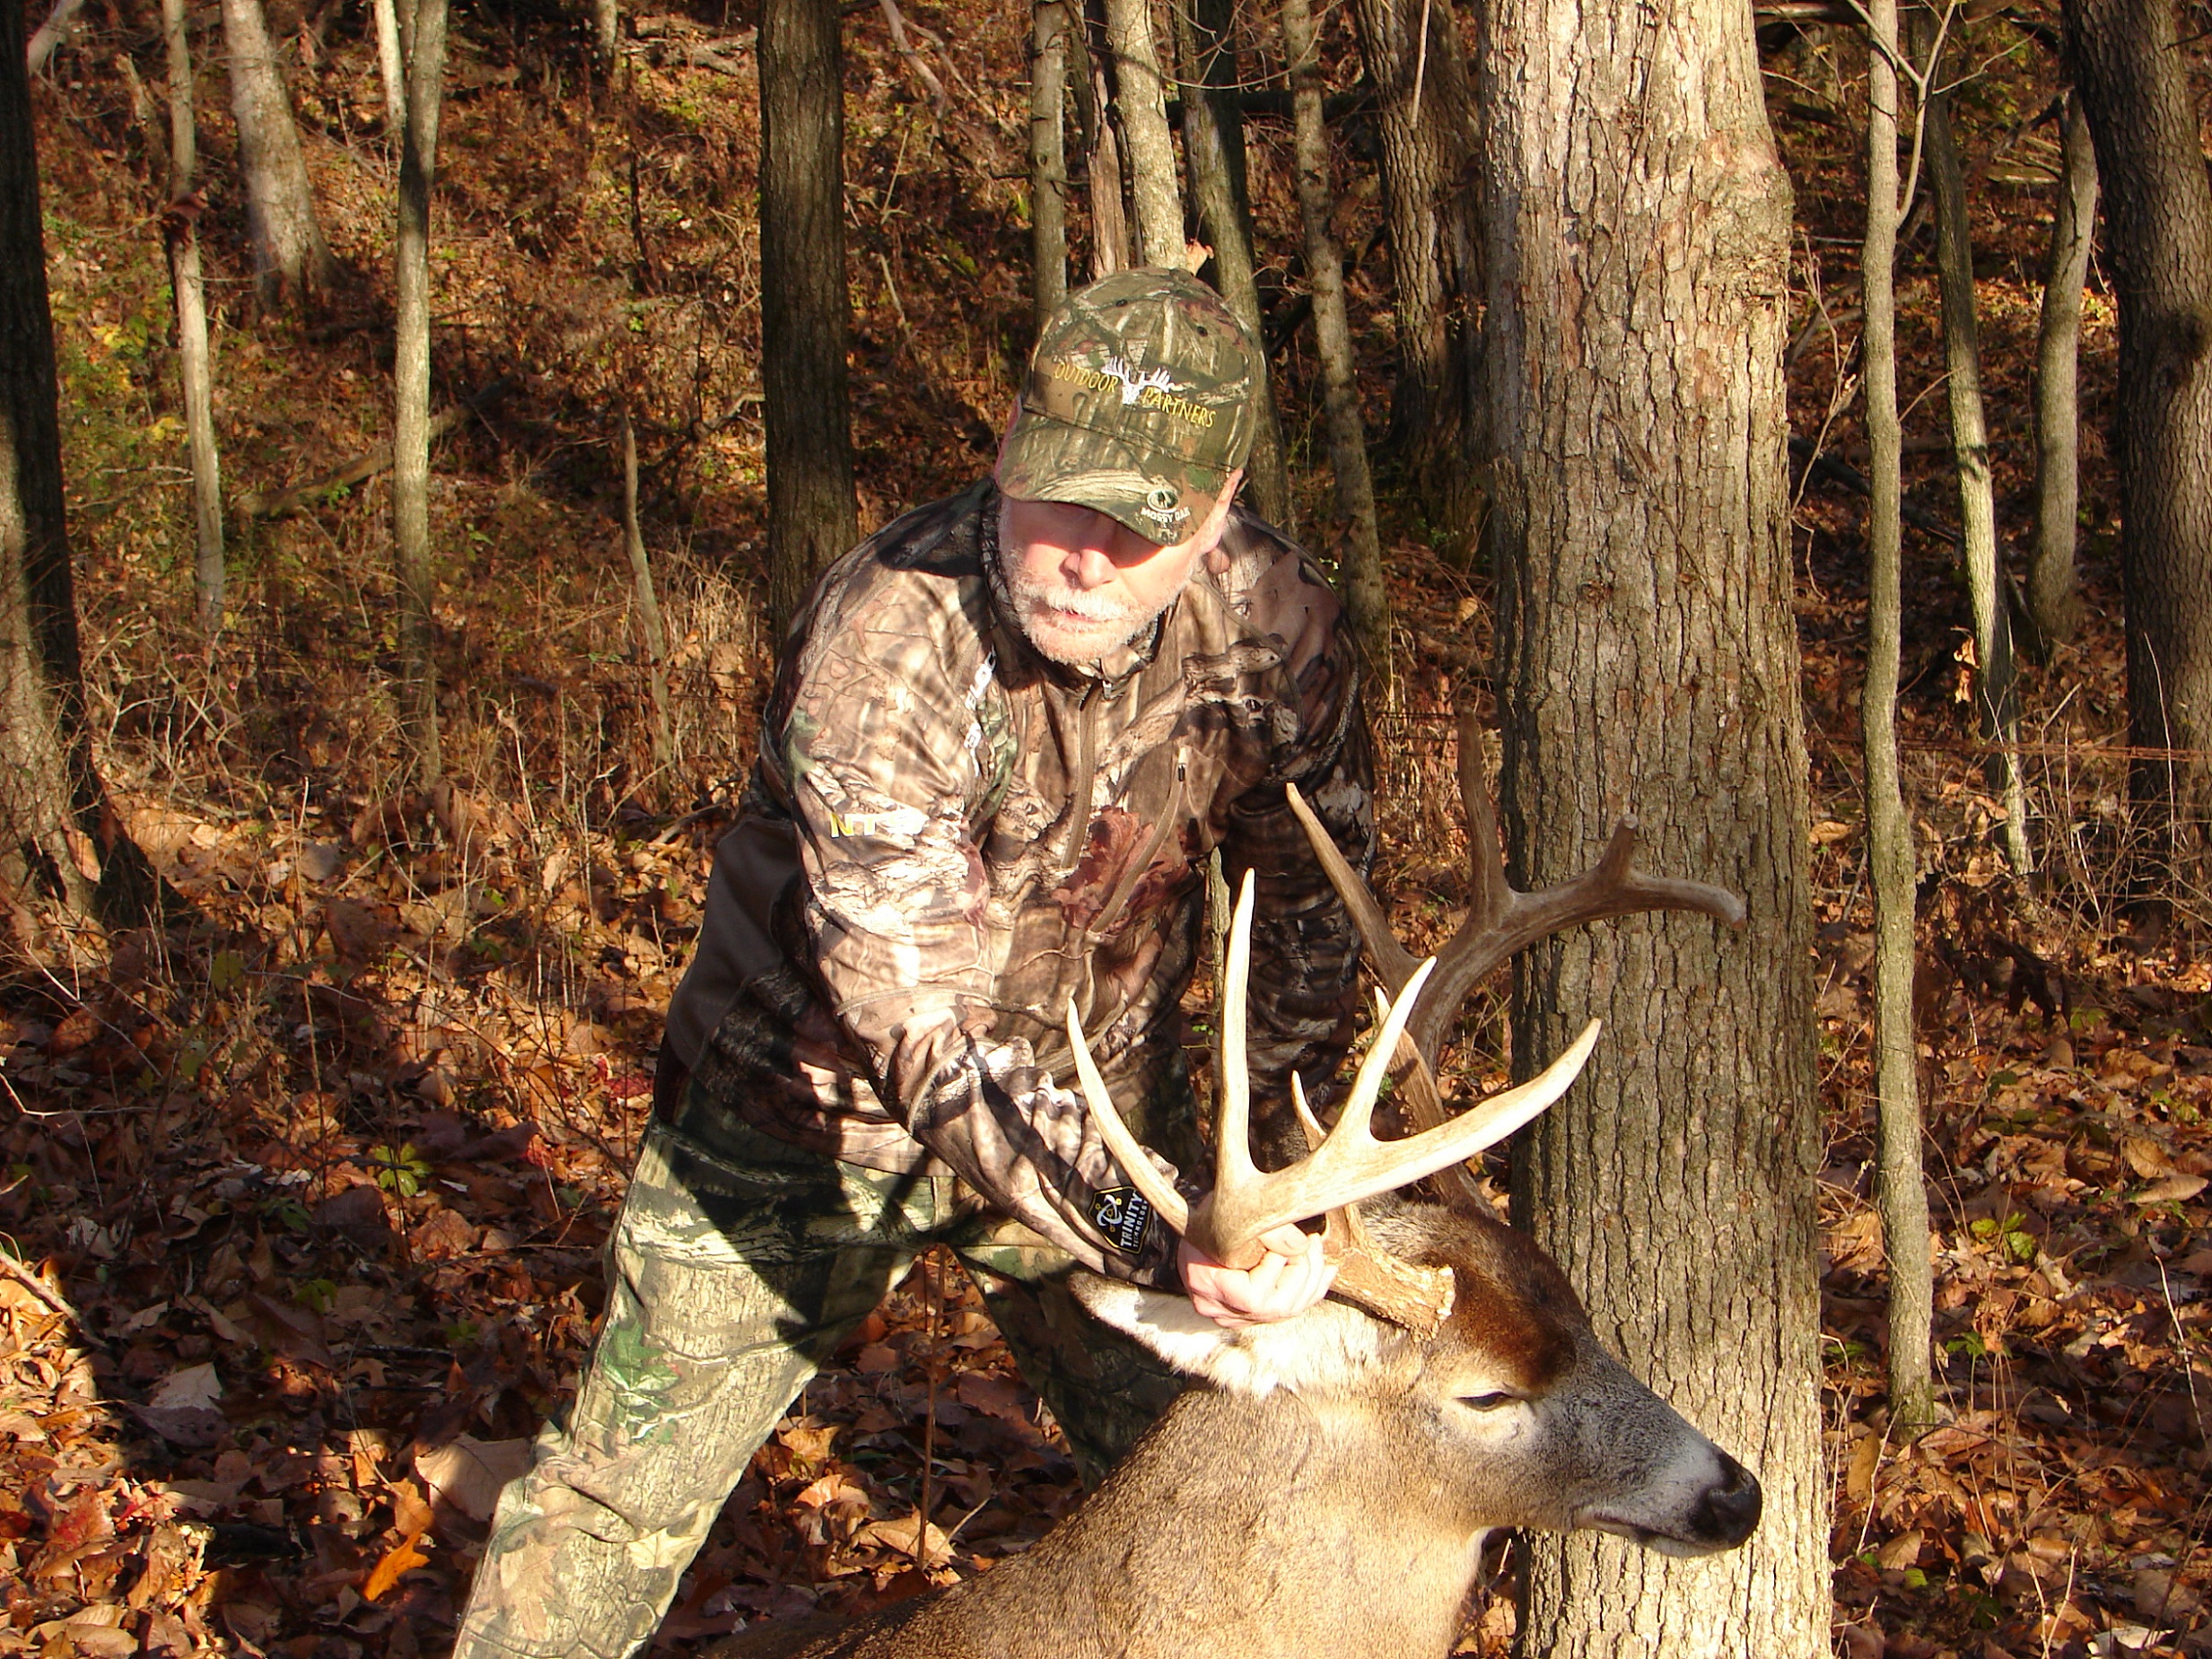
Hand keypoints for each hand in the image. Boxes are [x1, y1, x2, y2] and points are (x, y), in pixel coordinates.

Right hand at [1178, 1224, 1335, 1329]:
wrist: (1195, 1232)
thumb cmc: (1209, 1219)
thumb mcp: (1229, 1212)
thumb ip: (1261, 1226)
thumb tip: (1300, 1244)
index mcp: (1206, 1285)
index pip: (1255, 1294)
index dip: (1279, 1263)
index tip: (1288, 1235)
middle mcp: (1220, 1308)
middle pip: (1277, 1306)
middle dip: (1303, 1271)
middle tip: (1311, 1241)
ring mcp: (1236, 1315)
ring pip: (1288, 1311)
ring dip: (1312, 1279)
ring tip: (1316, 1249)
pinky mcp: (1252, 1313)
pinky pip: (1290, 1309)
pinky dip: (1312, 1290)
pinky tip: (1325, 1270)